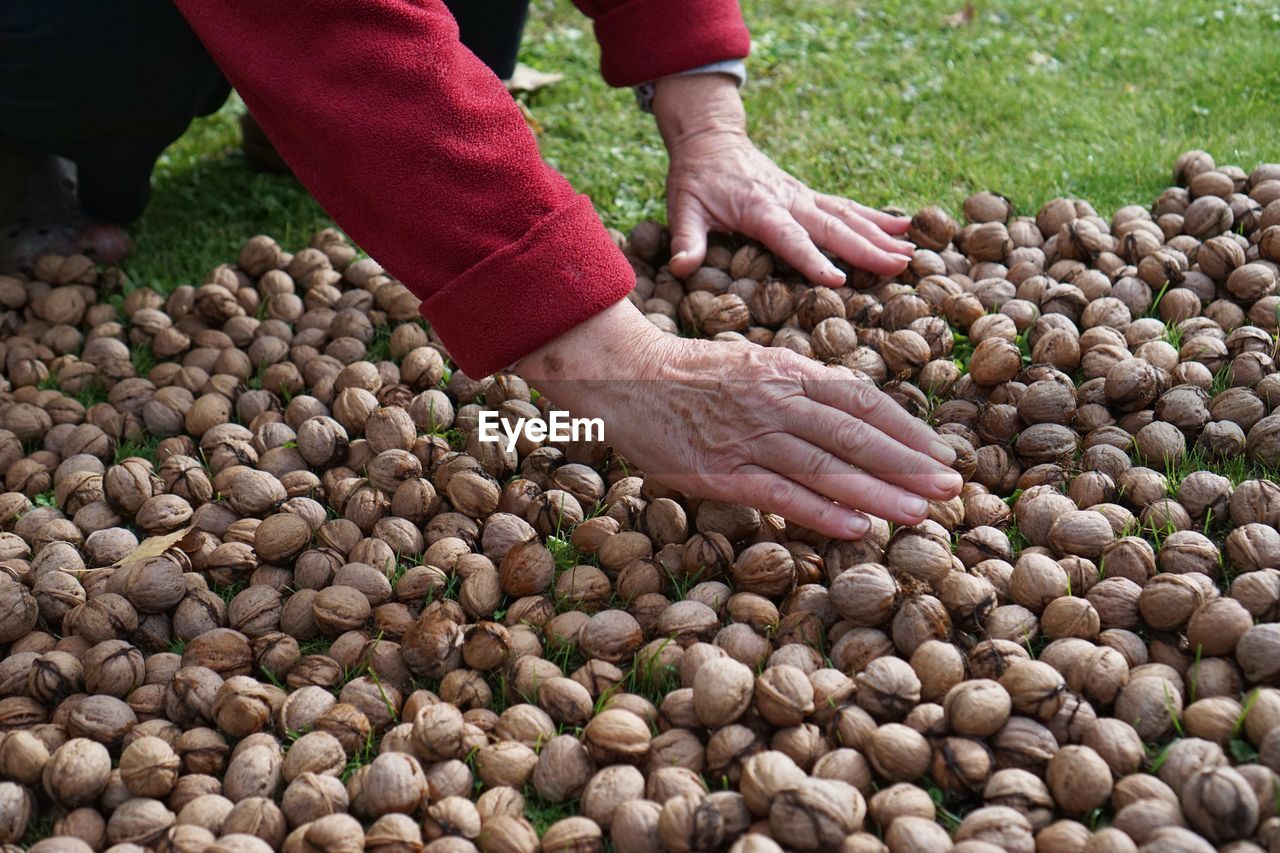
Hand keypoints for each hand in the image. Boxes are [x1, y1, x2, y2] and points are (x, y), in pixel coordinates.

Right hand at [516, 300, 962, 539]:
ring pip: (825, 467)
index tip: (940, 454)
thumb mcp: (754, 365)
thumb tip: (851, 415)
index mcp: (787, 370)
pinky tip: (856, 528)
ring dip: (877, 493)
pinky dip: (820, 511)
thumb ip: (800, 389)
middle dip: (907, 465)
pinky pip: (779, 494)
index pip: (861, 400)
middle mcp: (775, 401)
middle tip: (949, 489)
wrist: (624, 377)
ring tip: (918, 515)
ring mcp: (748, 437)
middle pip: (854, 435)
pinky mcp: (720, 472)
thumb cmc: (692, 373)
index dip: (905, 429)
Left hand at [653, 73, 913, 282]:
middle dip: (866, 248)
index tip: (837, 279)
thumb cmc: (695, 178)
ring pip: (847, 215)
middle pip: (832, 227)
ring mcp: (803, 196)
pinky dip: (875, 217)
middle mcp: (789, 200)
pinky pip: (846, 207)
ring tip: (910, 251)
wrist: (711, 139)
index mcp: (760, 208)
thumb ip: (686, 239)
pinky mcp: (808, 196)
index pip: (790, 238)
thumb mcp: (683, 207)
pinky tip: (903, 227)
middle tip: (897, 266)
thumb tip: (680, 267)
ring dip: (879, 234)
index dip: (812, 259)